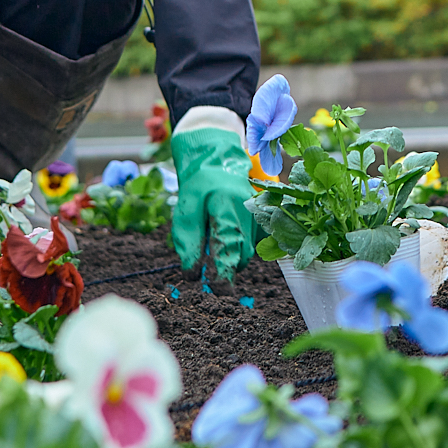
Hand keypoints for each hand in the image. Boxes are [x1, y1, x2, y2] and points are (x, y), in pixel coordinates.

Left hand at [169, 122, 254, 280]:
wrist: (218, 158)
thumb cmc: (199, 184)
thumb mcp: (185, 208)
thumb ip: (187, 239)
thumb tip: (192, 271)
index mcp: (226, 207)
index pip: (227, 248)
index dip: (222, 273)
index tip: (214, 289)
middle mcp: (248, 212)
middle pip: (241, 255)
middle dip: (226, 269)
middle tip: (208, 274)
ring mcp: (258, 216)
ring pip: (248, 252)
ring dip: (231, 259)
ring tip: (215, 250)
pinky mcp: (262, 219)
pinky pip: (253, 245)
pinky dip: (239, 250)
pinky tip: (227, 241)